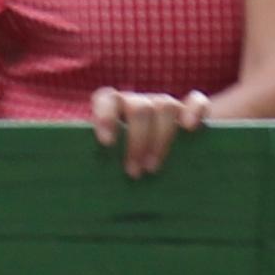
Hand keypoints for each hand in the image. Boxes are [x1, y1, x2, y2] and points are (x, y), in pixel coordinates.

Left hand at [90, 87, 210, 178]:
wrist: (162, 162)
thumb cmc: (125, 167)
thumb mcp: (108, 165)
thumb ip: (98, 163)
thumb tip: (79, 175)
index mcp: (115, 109)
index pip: (106, 99)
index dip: (105, 117)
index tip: (106, 143)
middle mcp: (140, 103)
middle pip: (139, 108)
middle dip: (137, 141)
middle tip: (134, 173)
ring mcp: (165, 105)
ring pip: (165, 106)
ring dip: (161, 139)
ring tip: (153, 169)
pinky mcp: (192, 110)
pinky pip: (196, 100)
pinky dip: (195, 110)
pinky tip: (190, 128)